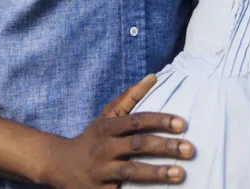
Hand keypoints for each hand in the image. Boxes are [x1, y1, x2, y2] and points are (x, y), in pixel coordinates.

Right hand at [42, 75, 194, 188]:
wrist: (59, 165)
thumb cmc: (92, 138)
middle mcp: (104, 148)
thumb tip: (153, 76)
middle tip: (190, 149)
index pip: (136, 121)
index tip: (182, 124)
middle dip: (165, 147)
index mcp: (107, 128)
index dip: (159, 121)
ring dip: (157, 173)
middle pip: (137, 146)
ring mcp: (101, 172)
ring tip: (180, 174)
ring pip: (131, 172)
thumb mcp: (106, 117)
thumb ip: (130, 97)